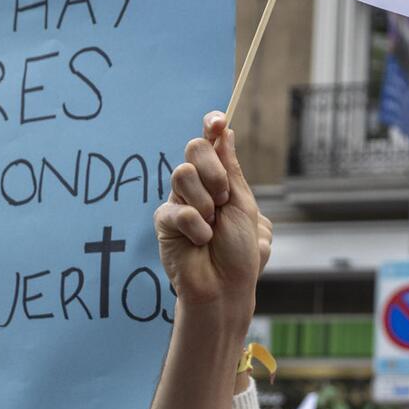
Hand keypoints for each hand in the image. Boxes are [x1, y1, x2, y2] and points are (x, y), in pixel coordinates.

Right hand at [156, 113, 264, 312]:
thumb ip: (230, 168)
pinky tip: (201, 241)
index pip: (210, 143)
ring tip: (212, 227)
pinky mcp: (165, 222)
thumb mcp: (243, 204)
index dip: (211, 126)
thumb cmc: (239, 251)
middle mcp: (197, 187)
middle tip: (224, 199)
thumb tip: (224, 131)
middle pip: (194, 150)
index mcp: (219, 179)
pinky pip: (177, 209)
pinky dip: (196, 227)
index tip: (218, 121)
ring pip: (182, 174)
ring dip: (205, 202)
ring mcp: (179, 202)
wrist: (226, 287)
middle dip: (213, 171)